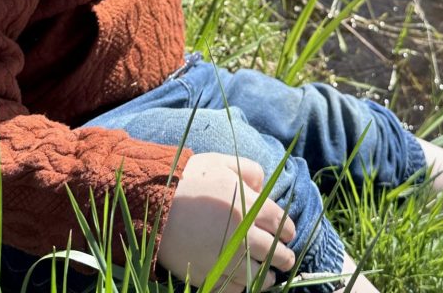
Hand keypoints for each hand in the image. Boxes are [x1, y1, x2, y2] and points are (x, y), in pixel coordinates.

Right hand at [157, 152, 297, 292]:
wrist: (154, 205)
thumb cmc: (189, 180)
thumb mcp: (222, 162)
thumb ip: (250, 171)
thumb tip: (262, 187)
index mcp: (249, 208)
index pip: (281, 223)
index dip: (288, 230)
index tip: (288, 234)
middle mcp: (243, 237)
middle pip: (275, 253)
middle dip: (285, 257)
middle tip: (287, 259)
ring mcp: (225, 259)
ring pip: (258, 276)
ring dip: (268, 277)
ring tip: (271, 276)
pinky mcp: (208, 275)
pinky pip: (233, 289)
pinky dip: (242, 287)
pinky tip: (245, 282)